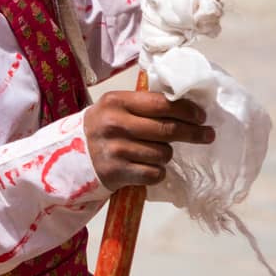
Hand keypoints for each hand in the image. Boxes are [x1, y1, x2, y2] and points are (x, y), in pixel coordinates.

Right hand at [84, 90, 213, 189]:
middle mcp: (114, 124)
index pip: (161, 104)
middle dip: (193, 133)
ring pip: (163, 153)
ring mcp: (115, 150)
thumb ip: (143, 105)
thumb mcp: (114, 108)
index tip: (201, 116)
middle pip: (167, 130)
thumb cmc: (100, 129)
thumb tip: (187, 107)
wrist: (69, 158)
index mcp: (116, 102)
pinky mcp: (117, 173)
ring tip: (157, 153)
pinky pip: (155, 173)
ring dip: (166, 155)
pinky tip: (147, 167)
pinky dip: (157, 172)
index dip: (187, 110)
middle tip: (207, 135)